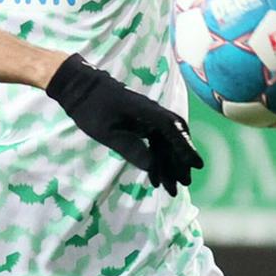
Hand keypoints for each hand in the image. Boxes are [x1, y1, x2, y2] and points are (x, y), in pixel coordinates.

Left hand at [46, 53, 202, 194]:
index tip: (196, 165)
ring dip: (169, 163)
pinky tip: (155, 175)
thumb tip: (151, 166)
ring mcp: (148, 118)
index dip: (185, 148)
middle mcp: (152, 113)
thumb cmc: (90, 108)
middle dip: (181, 161)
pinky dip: (157, 158)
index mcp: (146, 111)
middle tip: (185, 183)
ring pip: (165, 142)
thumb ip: (130, 148)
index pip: (172, 130)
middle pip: (174, 137)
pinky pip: (155, 142)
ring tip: (171, 186)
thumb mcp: (106, 132)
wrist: (79, 88)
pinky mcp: (141, 123)